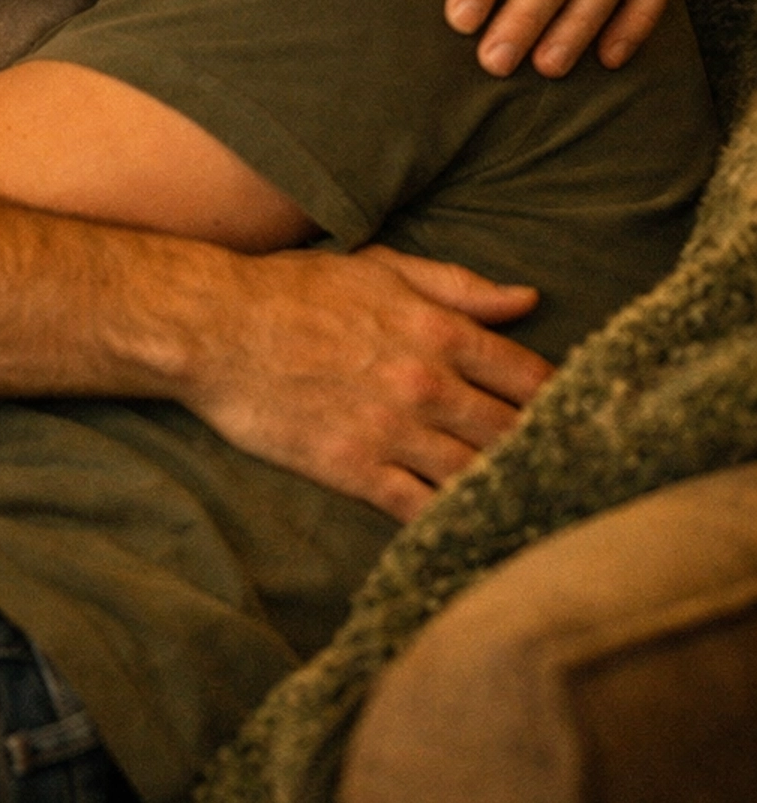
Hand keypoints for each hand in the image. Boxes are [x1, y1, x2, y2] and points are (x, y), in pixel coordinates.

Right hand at [186, 247, 549, 521]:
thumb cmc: (296, 291)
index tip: (587, 416)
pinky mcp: (355, 471)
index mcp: (439, 331)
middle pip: (513, 432)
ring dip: (511, 492)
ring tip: (543, 511)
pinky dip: (455, 523)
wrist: (216, 328)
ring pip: (476, 475)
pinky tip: (480, 535)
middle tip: (580, 475)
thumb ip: (458, 286)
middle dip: (549, 453)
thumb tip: (527, 300)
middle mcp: (427, 384)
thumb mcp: (382, 267)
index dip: (562, 400)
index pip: (527, 375)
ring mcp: (392, 433)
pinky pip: (422, 510)